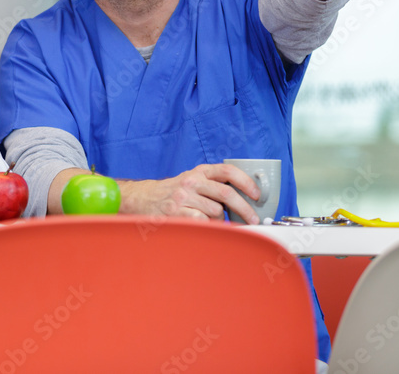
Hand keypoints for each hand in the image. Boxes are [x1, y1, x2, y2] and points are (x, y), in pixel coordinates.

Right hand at [117, 163, 261, 223]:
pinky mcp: (176, 211)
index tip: (257, 195)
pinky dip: (206, 226)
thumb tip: (244, 201)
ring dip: (218, 220)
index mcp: (198, 172)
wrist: (141, 199)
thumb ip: (213, 186)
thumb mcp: (192, 182)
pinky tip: (198, 224)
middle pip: (227, 194)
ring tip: (208, 220)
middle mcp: (191, 181)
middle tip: (252, 220)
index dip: (246, 182)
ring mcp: (183, 196)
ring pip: (215, 212)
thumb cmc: (171, 193)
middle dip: (245, 209)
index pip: (227, 171)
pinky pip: (202, 222)